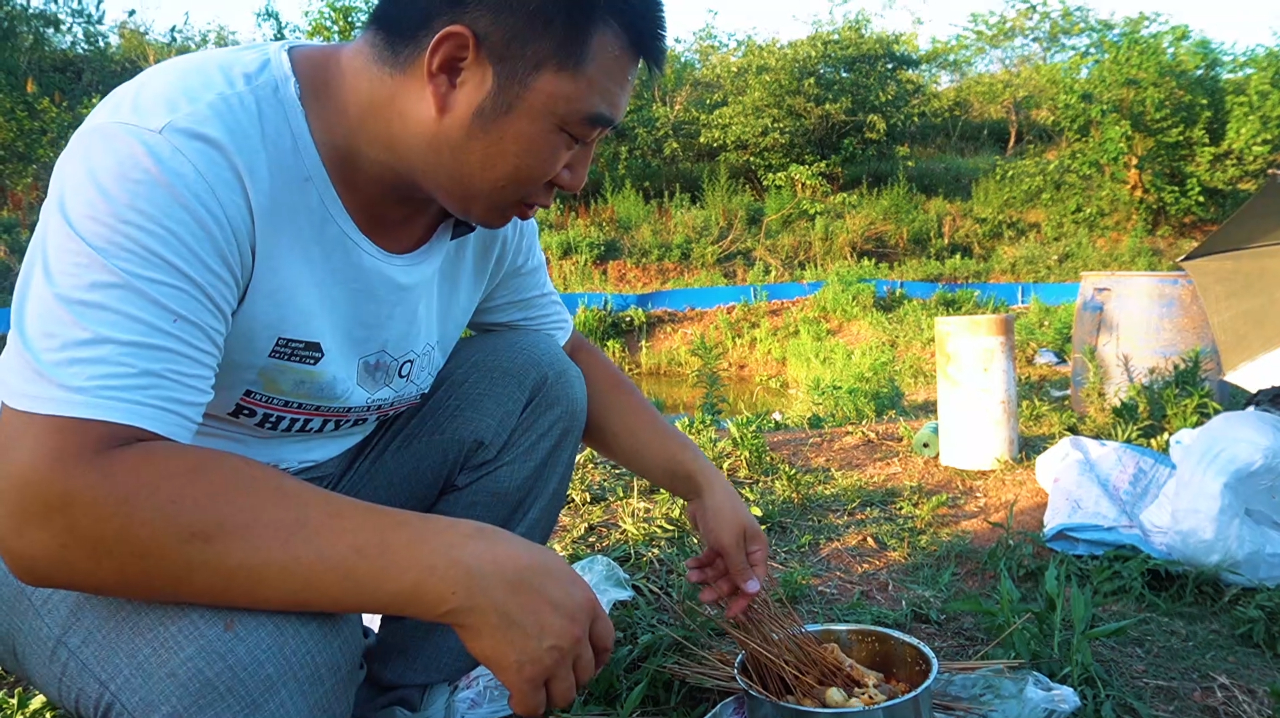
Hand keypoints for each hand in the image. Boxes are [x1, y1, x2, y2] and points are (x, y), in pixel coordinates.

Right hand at [443, 524, 613, 717]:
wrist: (472, 572)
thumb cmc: (503, 560)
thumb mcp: (551, 569)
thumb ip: (564, 596)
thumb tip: (559, 610)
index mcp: (585, 604)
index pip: (605, 643)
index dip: (595, 659)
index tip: (583, 665)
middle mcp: (576, 634)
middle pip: (585, 674)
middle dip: (568, 677)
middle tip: (549, 674)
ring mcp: (553, 658)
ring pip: (564, 696)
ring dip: (548, 694)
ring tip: (532, 687)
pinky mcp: (525, 675)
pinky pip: (533, 707)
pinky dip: (525, 706)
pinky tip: (514, 695)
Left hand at [683, 475, 769, 617]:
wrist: (701, 488)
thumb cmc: (721, 515)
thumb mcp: (730, 544)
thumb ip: (740, 569)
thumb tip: (755, 592)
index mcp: (757, 550)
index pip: (754, 581)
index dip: (742, 598)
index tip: (729, 614)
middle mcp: (746, 549)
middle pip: (734, 578)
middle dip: (718, 588)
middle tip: (701, 599)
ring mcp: (730, 545)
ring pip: (719, 570)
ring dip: (705, 576)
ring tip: (690, 576)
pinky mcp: (715, 541)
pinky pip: (710, 560)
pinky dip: (700, 564)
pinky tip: (689, 565)